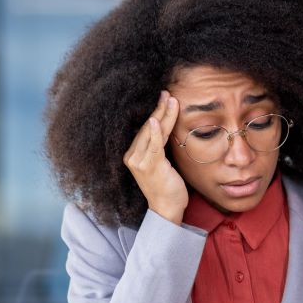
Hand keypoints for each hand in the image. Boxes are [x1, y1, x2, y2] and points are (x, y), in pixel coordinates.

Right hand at [122, 90, 187, 223]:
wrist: (167, 209)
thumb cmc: (167, 187)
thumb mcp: (163, 163)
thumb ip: (160, 147)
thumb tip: (167, 128)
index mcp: (134, 155)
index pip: (146, 129)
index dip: (155, 113)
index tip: (164, 98)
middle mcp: (132, 157)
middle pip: (147, 128)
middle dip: (158, 109)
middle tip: (167, 93)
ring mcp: (139, 162)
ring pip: (152, 133)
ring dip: (162, 115)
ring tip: (170, 99)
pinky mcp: (149, 167)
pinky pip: (153, 146)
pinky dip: (155, 132)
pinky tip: (156, 119)